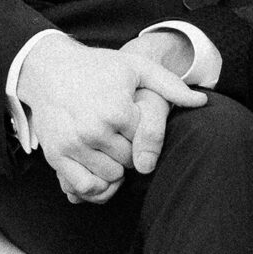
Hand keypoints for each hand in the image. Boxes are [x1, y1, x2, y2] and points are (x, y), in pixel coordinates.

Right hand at [19, 32, 206, 200]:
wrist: (50, 70)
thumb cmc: (98, 67)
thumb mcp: (137, 68)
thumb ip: (171, 86)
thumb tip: (201, 101)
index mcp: (118, 110)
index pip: (146, 142)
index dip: (143, 133)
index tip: (133, 119)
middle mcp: (96, 131)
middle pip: (130, 162)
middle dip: (130, 151)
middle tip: (121, 133)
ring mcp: (75, 145)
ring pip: (110, 177)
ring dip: (114, 167)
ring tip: (110, 146)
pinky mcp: (58, 156)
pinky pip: (85, 186)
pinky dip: (96, 184)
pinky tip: (98, 166)